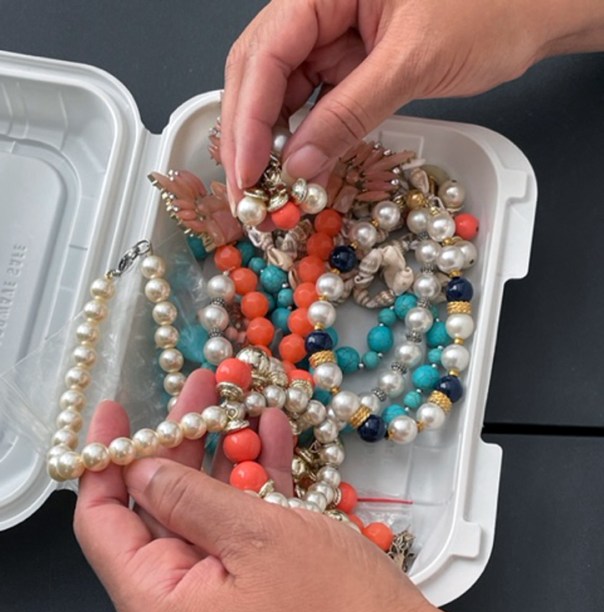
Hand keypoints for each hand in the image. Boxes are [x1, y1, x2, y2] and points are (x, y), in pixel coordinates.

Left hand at [72, 369, 496, 611]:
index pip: (102, 524)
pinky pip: (241, 544)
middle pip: (159, 517)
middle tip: (202, 390)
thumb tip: (140, 470)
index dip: (105, 461)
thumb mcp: (256, 535)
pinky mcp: (255, 610)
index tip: (117, 410)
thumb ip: (188, 496)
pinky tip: (274, 440)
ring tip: (243, 404)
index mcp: (155, 607)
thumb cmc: (335, 611)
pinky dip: (255, 495)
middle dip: (182, 448)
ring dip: (226, 463)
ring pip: (206, 524)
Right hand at [220, 0, 603, 200]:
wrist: (534, 10)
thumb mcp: (412, 62)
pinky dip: (304, 137)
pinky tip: (297, 169)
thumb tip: (299, 165)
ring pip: (281, 90)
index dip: (249, 117)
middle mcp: (320, 5)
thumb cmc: (490, 10)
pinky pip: (314, 101)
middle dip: (250, 135)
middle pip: (261, 71)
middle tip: (247, 193)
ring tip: (267, 191)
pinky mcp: (350, 60)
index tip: (247, 172)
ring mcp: (334, 34)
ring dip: (272, 142)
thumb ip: (350, 113)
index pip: (265, 52)